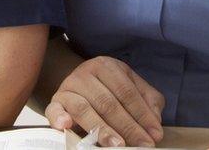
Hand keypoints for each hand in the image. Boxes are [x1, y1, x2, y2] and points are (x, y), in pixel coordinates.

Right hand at [45, 56, 164, 147]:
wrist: (76, 84)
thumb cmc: (108, 89)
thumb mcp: (130, 86)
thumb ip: (148, 100)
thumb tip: (155, 121)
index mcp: (106, 66)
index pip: (127, 92)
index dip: (142, 114)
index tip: (154, 135)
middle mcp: (85, 74)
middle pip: (108, 102)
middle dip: (128, 126)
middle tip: (142, 145)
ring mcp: (68, 88)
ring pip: (84, 109)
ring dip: (101, 129)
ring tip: (117, 145)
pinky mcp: (54, 102)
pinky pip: (54, 110)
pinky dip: (59, 118)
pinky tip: (66, 126)